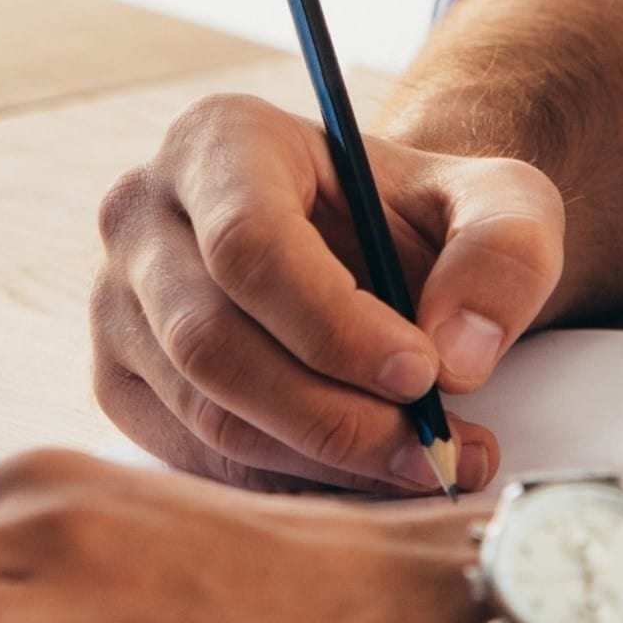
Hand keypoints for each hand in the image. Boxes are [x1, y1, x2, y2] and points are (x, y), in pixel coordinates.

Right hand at [90, 90, 562, 493]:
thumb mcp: (498, 201)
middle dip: (333, 413)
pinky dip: (288, 482)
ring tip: (425, 466)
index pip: (248, 243)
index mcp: (219, 140)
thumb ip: (503, 252)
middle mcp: (143, 214)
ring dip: (322, 460)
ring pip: (204, 412)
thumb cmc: (425, 215)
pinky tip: (365, 476)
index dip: (331, 323)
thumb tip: (457, 354)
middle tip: (436, 449)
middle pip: (214, 341)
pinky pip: (194, 457)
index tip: (421, 373)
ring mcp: (119, 304)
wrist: (378, 251)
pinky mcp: (122, 383)